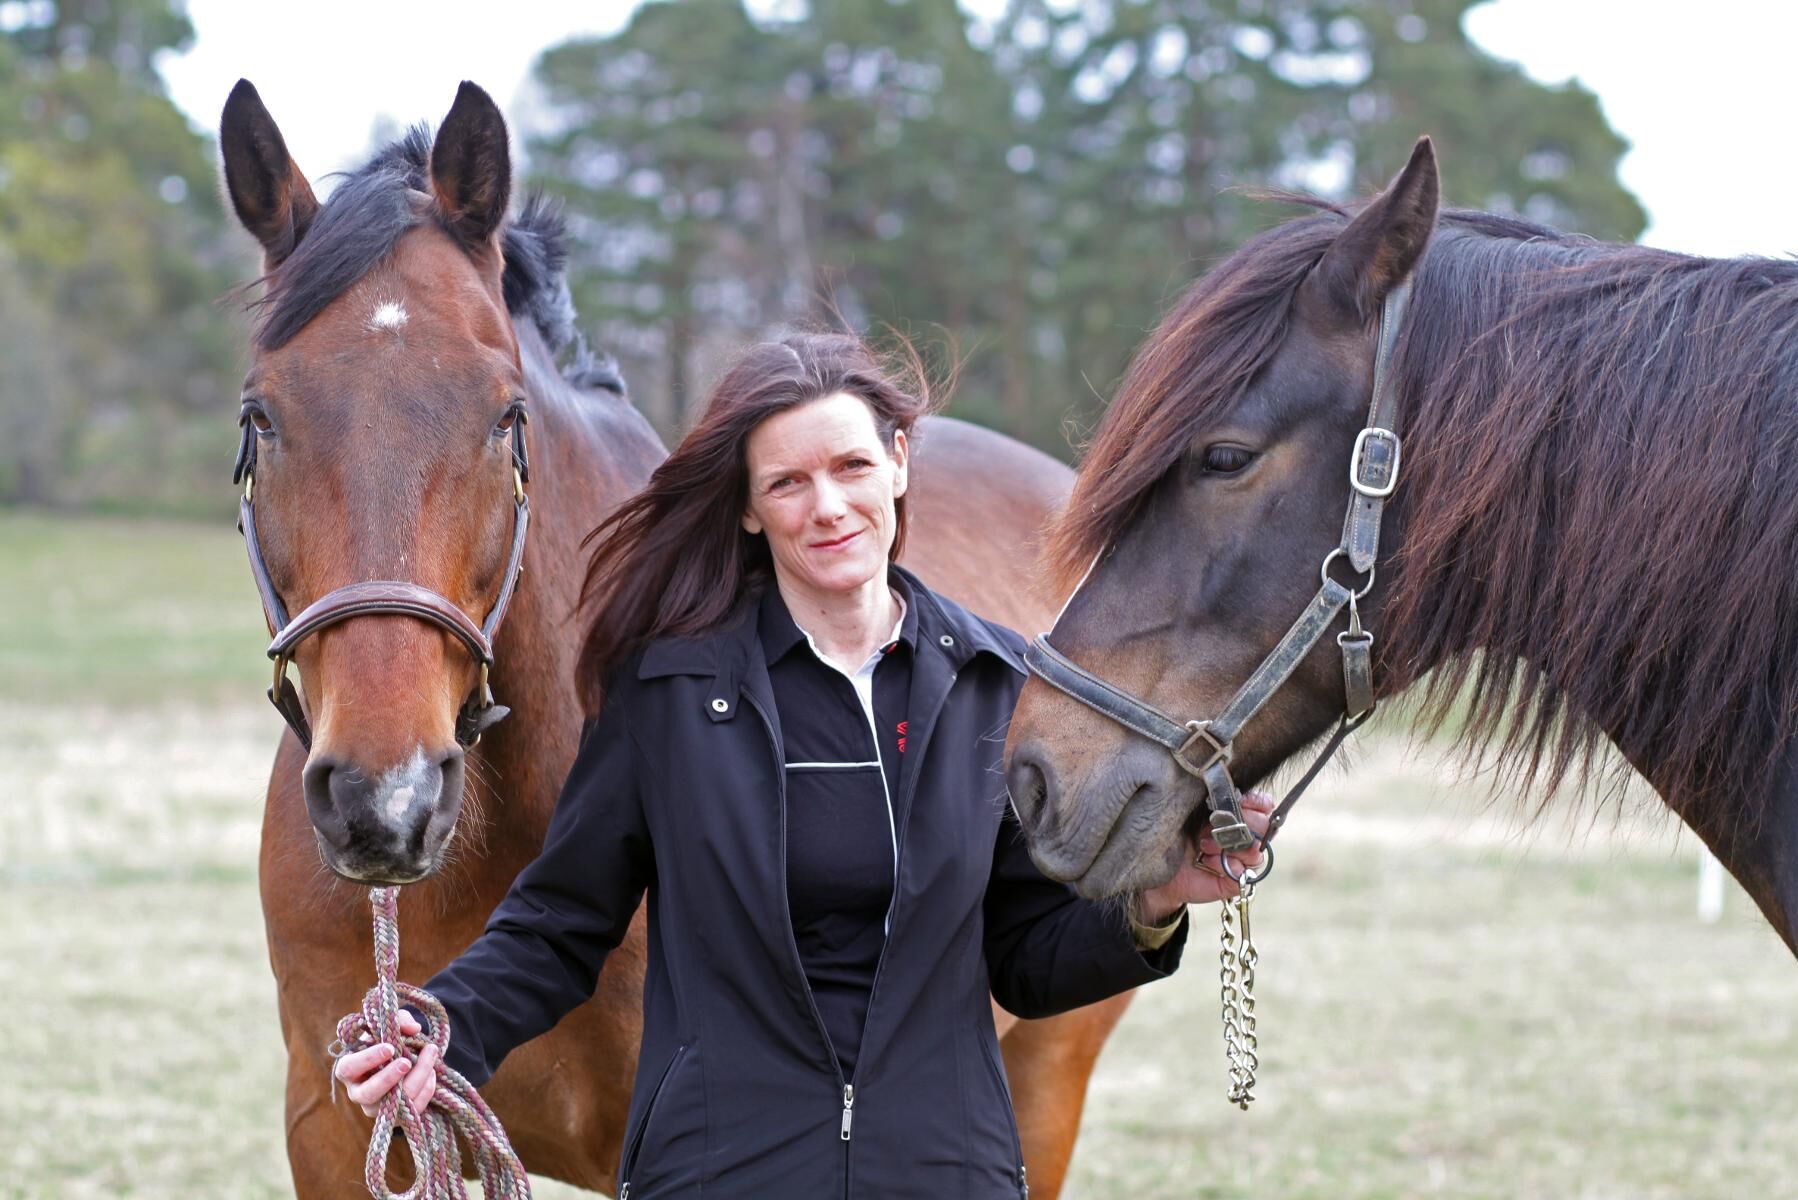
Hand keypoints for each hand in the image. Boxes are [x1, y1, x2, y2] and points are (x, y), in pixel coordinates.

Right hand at [332, 1009, 438, 1117]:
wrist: (402, 1059)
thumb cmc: (389, 1040)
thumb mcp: (392, 1025)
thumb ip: (400, 1021)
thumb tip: (413, 1029)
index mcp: (350, 1068)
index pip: (348, 1068)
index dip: (367, 1060)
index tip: (389, 1048)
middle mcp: (359, 1091)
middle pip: (367, 1093)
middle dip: (388, 1078)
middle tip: (406, 1062)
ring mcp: (376, 1107)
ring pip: (393, 1104)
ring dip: (415, 1080)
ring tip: (430, 1056)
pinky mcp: (396, 1116)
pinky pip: (412, 1110)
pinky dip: (426, 1090)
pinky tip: (432, 1072)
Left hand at [1136, 791, 1274, 922]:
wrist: (1158, 863)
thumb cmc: (1176, 830)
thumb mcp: (1194, 809)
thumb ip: (1215, 800)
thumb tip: (1234, 794)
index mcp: (1238, 813)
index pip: (1264, 805)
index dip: (1258, 802)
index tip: (1242, 801)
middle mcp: (1243, 836)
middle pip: (1265, 827)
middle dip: (1244, 823)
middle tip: (1216, 824)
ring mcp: (1241, 859)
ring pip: (1256, 852)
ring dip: (1231, 846)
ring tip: (1204, 845)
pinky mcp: (1233, 880)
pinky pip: (1243, 874)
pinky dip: (1225, 866)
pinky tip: (1206, 861)